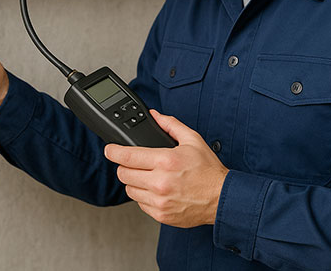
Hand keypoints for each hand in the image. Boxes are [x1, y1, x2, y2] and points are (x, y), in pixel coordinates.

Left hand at [104, 110, 228, 227]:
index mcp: (165, 161)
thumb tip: (155, 116)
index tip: (109, 149)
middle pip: (124, 174)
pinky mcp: (161, 215)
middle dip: (125, 166)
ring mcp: (159, 201)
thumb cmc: (208, 171)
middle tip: (135, 163)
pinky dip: (144, 196)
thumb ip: (171, 125)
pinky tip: (157, 190)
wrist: (222, 198)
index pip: (127, 156)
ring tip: (149, 177)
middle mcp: (160, 182)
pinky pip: (140, 204)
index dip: (114, 151)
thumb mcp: (192, 140)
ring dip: (134, 182)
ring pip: (129, 190)